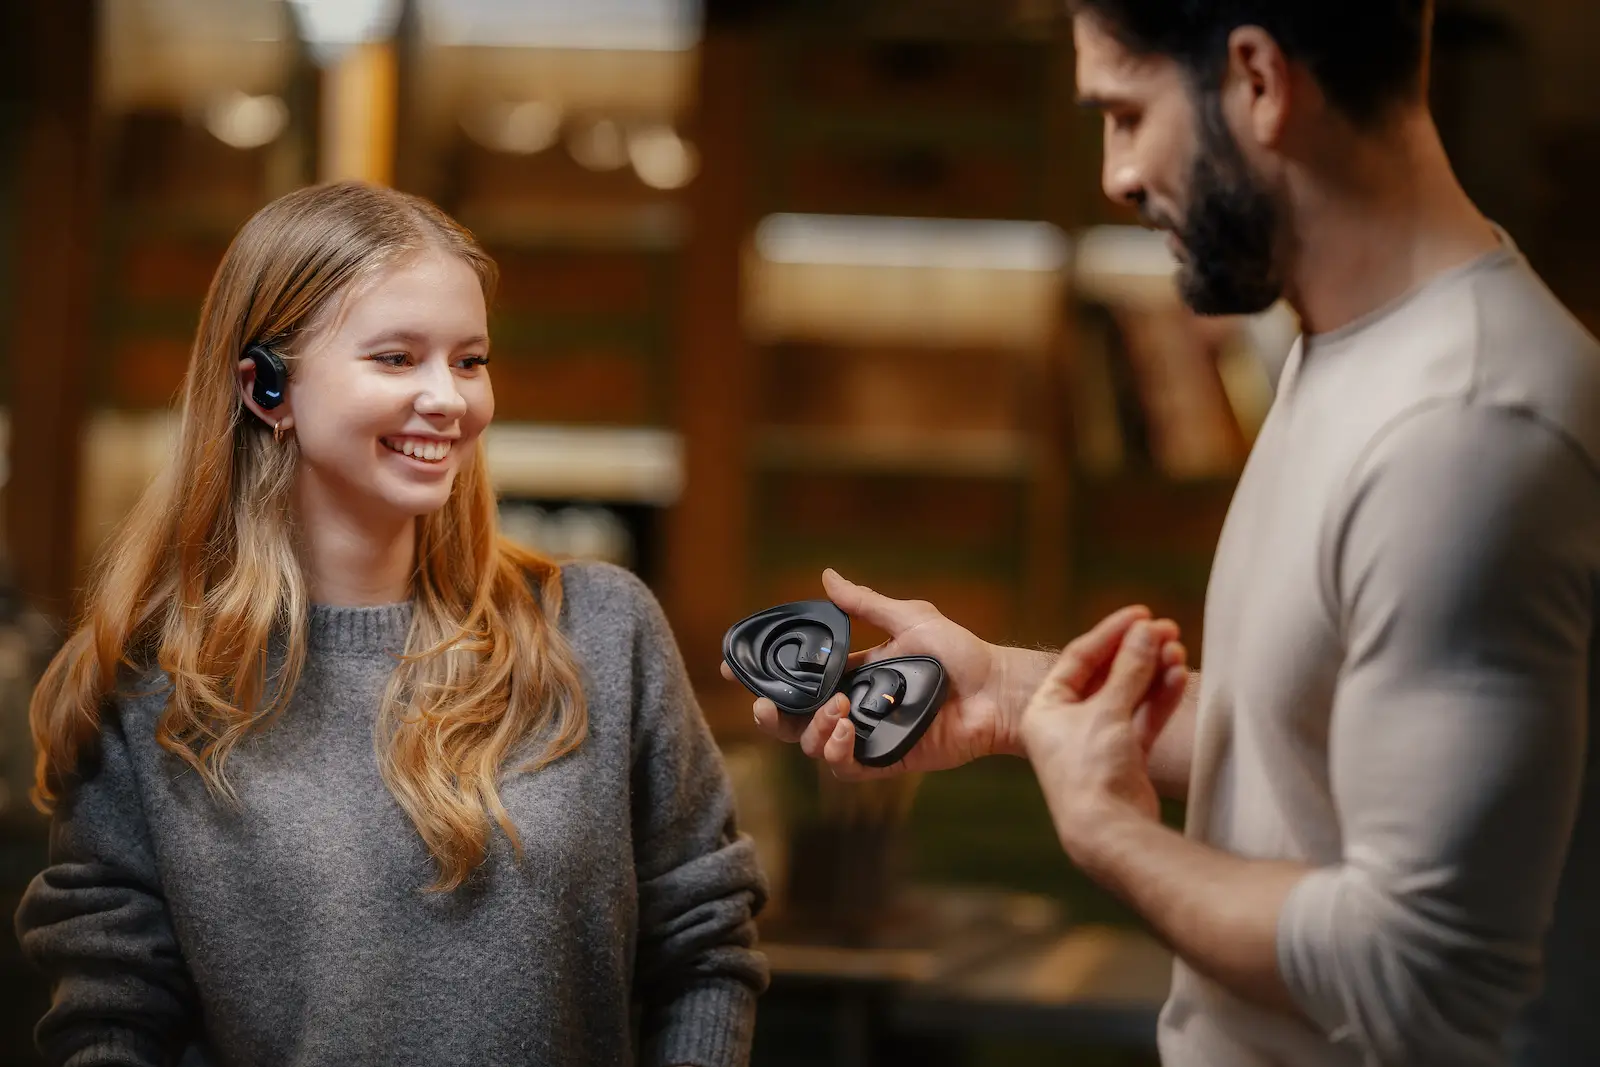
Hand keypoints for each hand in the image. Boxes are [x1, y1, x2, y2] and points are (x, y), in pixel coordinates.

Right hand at [723, 569, 1187, 780]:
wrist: (996, 689)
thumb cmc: (961, 652)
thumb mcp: (909, 617)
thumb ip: (865, 604)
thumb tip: (826, 576)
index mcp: (855, 675)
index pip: (799, 678)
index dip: (766, 676)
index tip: (736, 667)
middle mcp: (855, 708)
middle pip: (795, 720)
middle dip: (771, 716)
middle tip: (766, 704)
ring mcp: (868, 737)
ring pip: (815, 746)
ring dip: (814, 730)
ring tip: (839, 711)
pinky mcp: (886, 760)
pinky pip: (846, 767)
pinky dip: (838, 750)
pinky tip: (848, 730)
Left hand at [1021, 618, 1174, 857]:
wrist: (1108, 833)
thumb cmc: (1091, 771)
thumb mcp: (1106, 712)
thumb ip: (1128, 670)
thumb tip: (1146, 631)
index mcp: (1045, 708)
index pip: (1079, 657)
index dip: (1111, 632)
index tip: (1141, 613)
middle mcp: (1066, 723)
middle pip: (1106, 674)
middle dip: (1137, 652)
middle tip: (1167, 629)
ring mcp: (1096, 741)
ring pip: (1127, 696)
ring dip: (1152, 672)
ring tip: (1178, 650)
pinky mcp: (1123, 759)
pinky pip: (1142, 719)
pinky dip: (1159, 699)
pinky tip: (1178, 676)